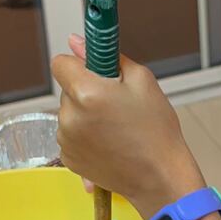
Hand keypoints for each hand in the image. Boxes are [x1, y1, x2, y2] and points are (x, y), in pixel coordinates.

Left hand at [52, 37, 203, 215]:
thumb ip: (107, 57)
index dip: (78, 64)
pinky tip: (110, 143)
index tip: (96, 72)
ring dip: (85, 114)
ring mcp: (66, 140)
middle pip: (67, 90)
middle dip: (86, 90)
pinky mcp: (68, 159)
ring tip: (115, 127)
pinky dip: (85, 135)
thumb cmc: (156, 129)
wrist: (160, 177)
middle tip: (116, 104)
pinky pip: (71, 135)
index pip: (60, 63)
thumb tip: (76, 42)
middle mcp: (69, 117)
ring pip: (69, 113)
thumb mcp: (142, 81)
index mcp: (86, 93)